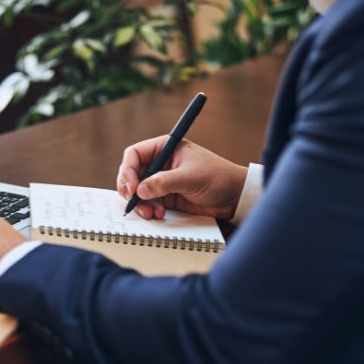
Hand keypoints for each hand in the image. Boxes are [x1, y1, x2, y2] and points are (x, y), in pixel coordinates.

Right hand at [116, 137, 247, 219]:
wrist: (234, 197)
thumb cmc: (218, 178)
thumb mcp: (190, 177)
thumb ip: (164, 183)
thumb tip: (141, 190)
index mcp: (165, 148)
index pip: (134, 155)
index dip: (129, 170)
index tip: (133, 187)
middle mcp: (160, 163)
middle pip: (131, 174)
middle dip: (130, 189)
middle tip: (134, 202)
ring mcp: (161, 180)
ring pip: (137, 191)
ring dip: (139, 203)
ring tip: (150, 213)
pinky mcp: (165, 196)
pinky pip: (147, 202)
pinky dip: (148, 209)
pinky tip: (158, 214)